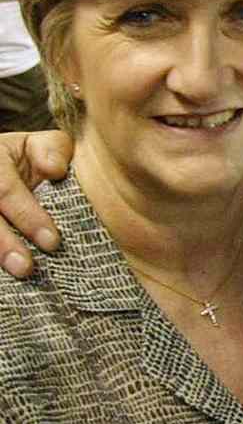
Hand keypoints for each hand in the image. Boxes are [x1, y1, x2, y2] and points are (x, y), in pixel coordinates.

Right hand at [0, 129, 71, 277]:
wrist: (1, 166)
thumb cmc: (28, 158)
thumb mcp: (39, 145)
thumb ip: (52, 149)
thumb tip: (56, 170)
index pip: (5, 191)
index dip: (28, 217)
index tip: (53, 241)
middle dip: (4, 243)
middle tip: (27, 267)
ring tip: (19, 273)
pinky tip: (8, 279)